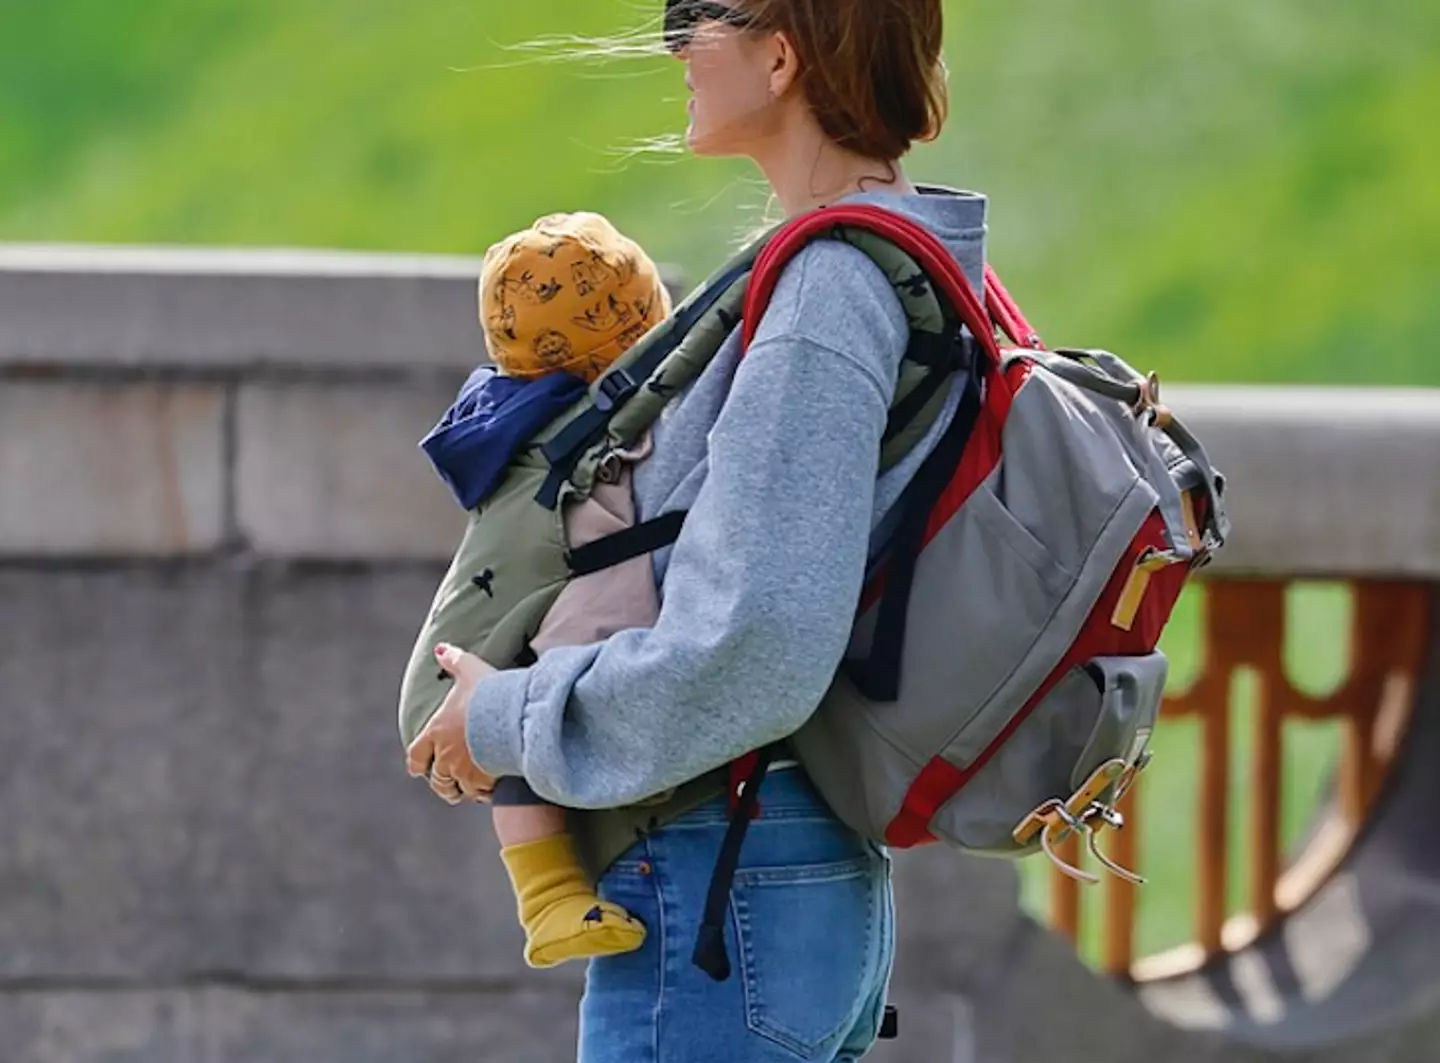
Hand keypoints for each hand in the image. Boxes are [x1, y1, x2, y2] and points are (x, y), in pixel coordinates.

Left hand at [405, 643, 498, 804]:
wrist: (512, 716)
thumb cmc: (489, 693)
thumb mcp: (470, 670)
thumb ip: (454, 660)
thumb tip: (440, 649)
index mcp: (436, 732)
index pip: (416, 755)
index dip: (416, 763)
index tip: (417, 768)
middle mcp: (445, 755)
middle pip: (436, 778)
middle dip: (441, 783)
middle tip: (448, 785)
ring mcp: (464, 771)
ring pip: (457, 789)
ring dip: (461, 790)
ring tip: (470, 791)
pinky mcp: (485, 781)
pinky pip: (480, 794)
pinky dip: (483, 793)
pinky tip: (490, 790)